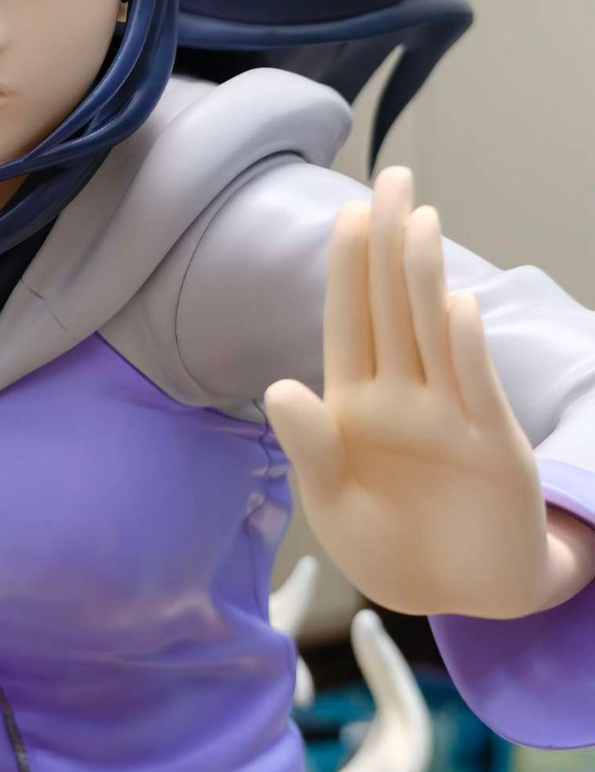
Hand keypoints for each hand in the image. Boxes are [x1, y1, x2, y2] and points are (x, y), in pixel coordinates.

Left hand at [262, 166, 549, 617]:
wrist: (457, 595)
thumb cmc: (386, 544)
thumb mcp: (331, 501)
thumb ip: (310, 447)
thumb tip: (278, 387)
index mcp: (355, 402)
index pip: (349, 321)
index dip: (349, 268)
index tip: (349, 211)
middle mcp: (404, 396)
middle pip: (393, 307)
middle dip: (390, 244)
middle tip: (394, 176)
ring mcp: (450, 416)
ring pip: (433, 334)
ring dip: (424, 278)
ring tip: (418, 220)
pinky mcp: (491, 448)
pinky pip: (474, 390)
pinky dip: (465, 350)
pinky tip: (456, 305)